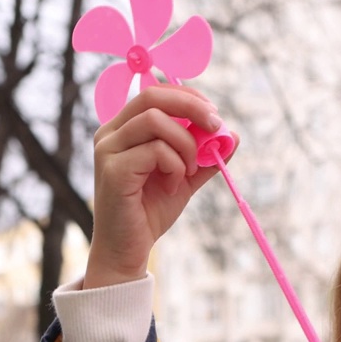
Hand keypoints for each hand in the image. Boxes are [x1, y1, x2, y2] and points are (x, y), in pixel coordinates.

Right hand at [85, 85, 238, 288]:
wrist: (129, 249)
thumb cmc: (151, 210)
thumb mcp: (185, 176)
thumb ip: (205, 155)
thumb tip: (232, 134)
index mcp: (123, 128)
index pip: (155, 92)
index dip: (189, 97)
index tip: (214, 117)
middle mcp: (110, 133)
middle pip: (152, 96)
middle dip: (192, 107)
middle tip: (216, 127)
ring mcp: (108, 150)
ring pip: (156, 121)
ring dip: (185, 144)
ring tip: (188, 171)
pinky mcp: (113, 170)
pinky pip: (155, 150)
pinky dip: (175, 166)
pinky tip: (172, 187)